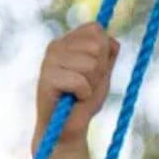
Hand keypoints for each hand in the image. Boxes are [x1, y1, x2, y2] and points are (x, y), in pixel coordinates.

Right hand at [35, 24, 119, 148]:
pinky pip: (80, 81)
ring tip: (78, 93)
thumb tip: (112, 40)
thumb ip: (108, 53)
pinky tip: (72, 99)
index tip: (94, 71)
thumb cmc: (84, 100)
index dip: (104, 52)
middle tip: (86, 85)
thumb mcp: (103, 73)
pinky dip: (84, 94)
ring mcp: (49, 60)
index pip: (96, 29)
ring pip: (91, 64)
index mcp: (68, 41)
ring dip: (91, 84)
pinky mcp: (46, 78)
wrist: (66, 129)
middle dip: (100, 70)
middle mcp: (56, 46)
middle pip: (97, 45)